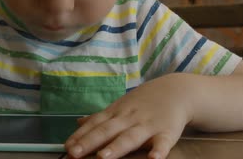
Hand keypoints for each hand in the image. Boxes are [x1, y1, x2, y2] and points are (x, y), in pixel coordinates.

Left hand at [64, 74, 192, 158]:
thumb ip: (100, 117)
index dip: (80, 136)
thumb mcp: (120, 106)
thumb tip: (78, 123)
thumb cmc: (144, 102)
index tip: (67, 147)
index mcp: (116, 113)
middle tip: (74, 153)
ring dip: (116, 147)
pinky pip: (163, 143)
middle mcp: (128, 118)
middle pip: (107, 131)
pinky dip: (158, 150)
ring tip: (102, 157)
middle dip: (89, 142)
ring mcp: (147, 125)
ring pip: (130, 137)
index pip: (94, 124)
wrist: (176, 90)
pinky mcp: (167, 132)